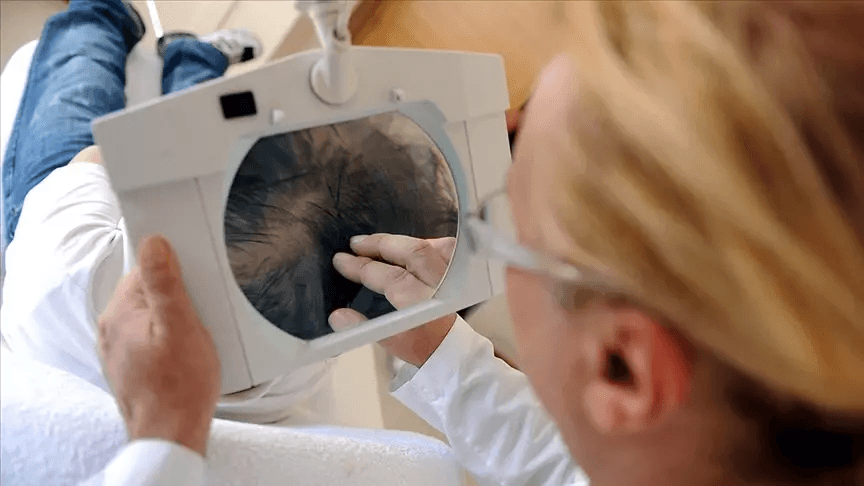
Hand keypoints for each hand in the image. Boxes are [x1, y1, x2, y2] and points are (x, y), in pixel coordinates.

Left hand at [98, 235, 219, 455]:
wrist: (169, 434)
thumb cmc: (179, 386)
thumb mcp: (181, 326)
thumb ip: (164, 284)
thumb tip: (153, 245)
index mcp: (121, 311)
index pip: (145, 269)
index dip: (174, 271)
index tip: (193, 284)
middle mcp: (111, 327)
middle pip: (146, 291)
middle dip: (174, 297)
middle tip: (198, 315)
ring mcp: (117, 348)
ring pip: (147, 315)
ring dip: (169, 319)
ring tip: (192, 338)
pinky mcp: (127, 365)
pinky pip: (147, 337)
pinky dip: (164, 339)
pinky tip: (182, 354)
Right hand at [329, 234, 457, 366]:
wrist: (454, 348)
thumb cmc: (423, 345)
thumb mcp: (391, 343)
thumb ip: (363, 329)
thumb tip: (337, 316)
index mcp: (425, 306)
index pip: (392, 278)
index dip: (363, 267)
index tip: (342, 260)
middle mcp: (444, 288)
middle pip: (414, 253)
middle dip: (380, 244)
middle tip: (356, 243)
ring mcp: (456, 277)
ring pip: (431, 246)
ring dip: (401, 241)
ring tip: (376, 243)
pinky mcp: (463, 271)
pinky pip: (446, 247)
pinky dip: (424, 242)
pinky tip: (406, 245)